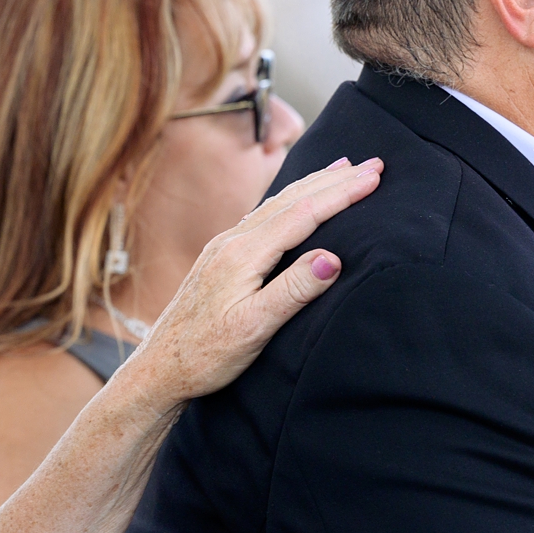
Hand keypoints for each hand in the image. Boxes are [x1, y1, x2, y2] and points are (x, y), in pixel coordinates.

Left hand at [121, 157, 382, 407]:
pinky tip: (296, 200)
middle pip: (292, 200)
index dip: (342, 193)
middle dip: (335, 179)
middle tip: (374, 163)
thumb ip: (292, 291)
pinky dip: (291, 200)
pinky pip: (263, 216)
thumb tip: (333, 259)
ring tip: (342, 168)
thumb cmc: (206, 356)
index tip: (374, 176)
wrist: (159, 369)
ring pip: (277, 204)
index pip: (303, 214)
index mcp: (242, 254)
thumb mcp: (253, 329)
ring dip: (314, 184)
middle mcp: (231, 241)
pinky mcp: (220, 257)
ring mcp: (224, 246)